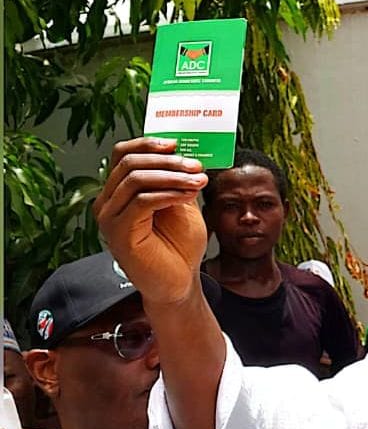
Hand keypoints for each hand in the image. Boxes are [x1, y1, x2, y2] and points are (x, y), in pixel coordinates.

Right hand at [93, 138, 208, 304]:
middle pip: (129, 163)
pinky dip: (168, 193)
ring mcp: (110, 218)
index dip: (148, 144)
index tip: (178, 144)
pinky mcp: (119, 233)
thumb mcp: (180, 205)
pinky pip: (142, 201)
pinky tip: (188, 196)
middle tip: (196, 166)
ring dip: (172, 176)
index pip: (123, 154)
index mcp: (119, 192)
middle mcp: (108, 202)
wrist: (179, 284)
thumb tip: (182, 152)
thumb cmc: (179, 248)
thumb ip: (175, 180)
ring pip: (135, 179)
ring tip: (198, 182)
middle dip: (168, 160)